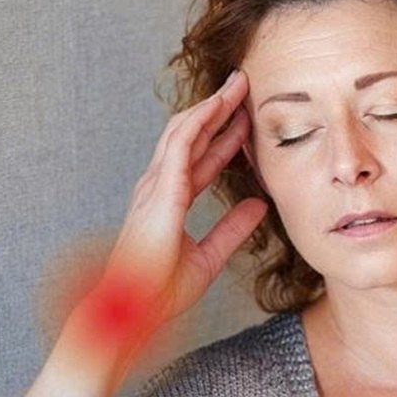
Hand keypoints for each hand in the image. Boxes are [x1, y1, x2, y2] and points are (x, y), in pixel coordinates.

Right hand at [77, 70, 266, 352]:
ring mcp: (156, 185)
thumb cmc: (161, 290)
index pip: (202, 157)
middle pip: (193, 135)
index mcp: (170, 199)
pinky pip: (179, 146)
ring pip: (186, 131)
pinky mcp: (159, 191)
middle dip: (220, 109)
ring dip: (212, 105)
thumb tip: (259, 206)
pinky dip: (199, 122)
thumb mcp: (209, 256)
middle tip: (245, 85)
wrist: (137, 312)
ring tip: (237, 84)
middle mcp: (160, 185)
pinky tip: (218, 106)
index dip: (225, 136)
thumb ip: (232, 229)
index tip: (248, 118)